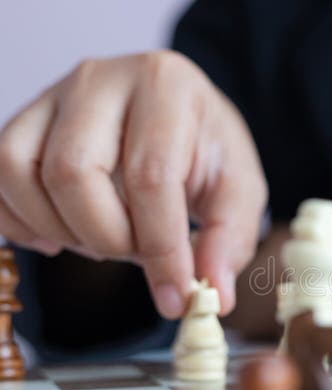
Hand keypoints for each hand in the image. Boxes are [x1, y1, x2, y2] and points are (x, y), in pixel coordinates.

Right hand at [0, 51, 266, 317]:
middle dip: (106, 237)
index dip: (161, 248)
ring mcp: (52, 97)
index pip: (150, 176)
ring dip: (62, 230)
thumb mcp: (239, 189)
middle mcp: (100, 79)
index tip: (176, 296)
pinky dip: (22, 222)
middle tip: (138, 254)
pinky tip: (64, 235)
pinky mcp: (23, 121)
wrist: (178, 117)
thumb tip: (212, 297)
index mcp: (165, 85)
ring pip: (20, 171)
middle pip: (72, 172)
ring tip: (108, 239)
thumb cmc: (207, 151)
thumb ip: (229, 239)